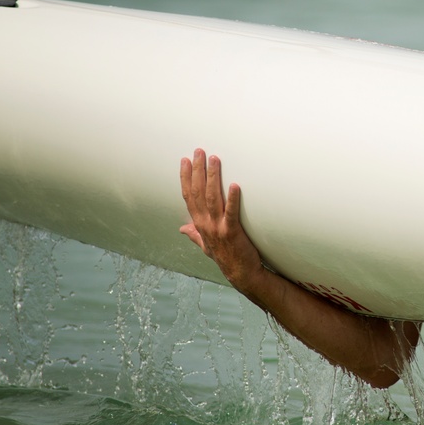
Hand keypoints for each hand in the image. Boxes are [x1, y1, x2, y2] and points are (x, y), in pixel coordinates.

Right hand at [180, 149, 262, 290]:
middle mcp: (205, 224)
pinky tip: (234, 184)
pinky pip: (231, 212)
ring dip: (212, 177)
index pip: (188, 196)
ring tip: (214, 159)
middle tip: (199, 151)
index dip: (185, 177)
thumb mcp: (206, 245)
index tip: (184, 160)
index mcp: (199, 224)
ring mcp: (218, 227)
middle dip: (197, 170)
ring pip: (212, 198)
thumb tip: (182, 229)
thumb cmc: (225, 256)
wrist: (241, 273)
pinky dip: (232, 198)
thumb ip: (194, 235)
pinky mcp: (233, 232)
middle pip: (198, 192)